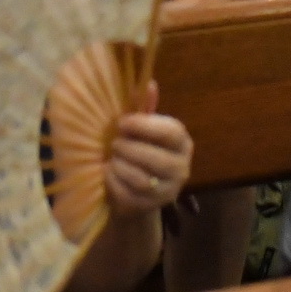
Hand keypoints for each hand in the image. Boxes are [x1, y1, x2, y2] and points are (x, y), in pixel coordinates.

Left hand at [100, 88, 194, 218]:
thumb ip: (144, 109)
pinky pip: (129, 196)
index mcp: (182, 143)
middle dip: (129, 149)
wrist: (137, 192)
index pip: (170, 133)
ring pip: (141, 179)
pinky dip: (114, 183)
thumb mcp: (143, 130)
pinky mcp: (151, 208)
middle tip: (114, 143)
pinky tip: (108, 173)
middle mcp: (181, 168)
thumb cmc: (140, 151)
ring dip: (120, 166)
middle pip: (156, 159)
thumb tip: (147, 84)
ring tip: (111, 158)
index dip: (145, 126)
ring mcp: (168, 191)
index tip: (122, 122)